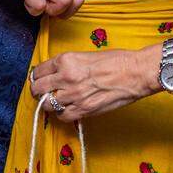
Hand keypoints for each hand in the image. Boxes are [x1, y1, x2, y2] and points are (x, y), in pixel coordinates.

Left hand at [28, 45, 160, 121]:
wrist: (135, 73)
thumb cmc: (116, 61)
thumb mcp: (85, 56)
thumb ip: (68, 65)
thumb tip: (55, 74)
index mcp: (66, 60)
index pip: (39, 71)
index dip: (37, 76)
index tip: (39, 79)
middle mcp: (66, 77)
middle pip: (38, 89)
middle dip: (37, 91)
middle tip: (42, 92)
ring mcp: (74, 95)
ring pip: (47, 105)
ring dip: (50, 104)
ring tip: (56, 101)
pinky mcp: (83, 110)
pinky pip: (62, 116)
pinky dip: (63, 114)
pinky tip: (69, 109)